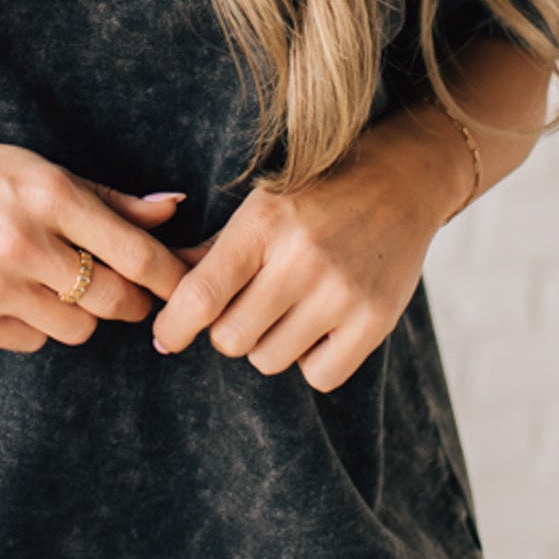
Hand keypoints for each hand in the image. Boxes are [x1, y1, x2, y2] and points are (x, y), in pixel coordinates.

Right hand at [0, 117, 191, 353]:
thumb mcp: (43, 169)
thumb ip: (110, 197)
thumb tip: (173, 208)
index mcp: (50, 195)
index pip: (135, 253)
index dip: (171, 277)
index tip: (188, 288)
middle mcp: (24, 242)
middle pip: (113, 300)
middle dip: (133, 303)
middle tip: (131, 296)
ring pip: (77, 329)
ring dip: (83, 314)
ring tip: (62, 287)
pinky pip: (33, 341)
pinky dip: (38, 325)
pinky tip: (18, 294)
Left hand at [150, 111, 464, 391]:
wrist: (400, 183)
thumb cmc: (315, 197)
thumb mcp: (259, 208)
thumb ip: (210, 251)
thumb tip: (158, 285)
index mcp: (263, 223)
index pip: (201, 295)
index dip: (173, 326)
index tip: (166, 337)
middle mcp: (302, 258)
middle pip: (230, 339)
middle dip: (228, 330)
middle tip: (247, 307)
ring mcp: (342, 291)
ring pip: (270, 360)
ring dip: (270, 344)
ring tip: (290, 308)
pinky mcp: (375, 320)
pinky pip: (319, 376)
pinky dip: (313, 360)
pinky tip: (320, 325)